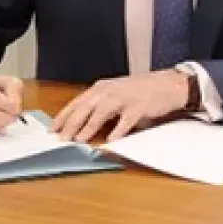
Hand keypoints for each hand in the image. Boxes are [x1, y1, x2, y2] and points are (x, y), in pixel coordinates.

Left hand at [50, 71, 188, 142]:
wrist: (169, 84)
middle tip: (61, 137)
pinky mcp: (139, 107)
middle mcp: (111, 90)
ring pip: (102, 112)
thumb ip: (100, 105)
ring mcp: (125, 97)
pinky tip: (111, 140)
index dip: (64, 116)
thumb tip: (80, 123)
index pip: (78, 102)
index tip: (53, 128)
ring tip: (80, 139)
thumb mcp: (116, 93)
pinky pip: (126, 120)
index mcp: (103, 88)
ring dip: (89, 126)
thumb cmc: (142, 90)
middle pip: (85, 107)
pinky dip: (117, 130)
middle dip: (71, 123)